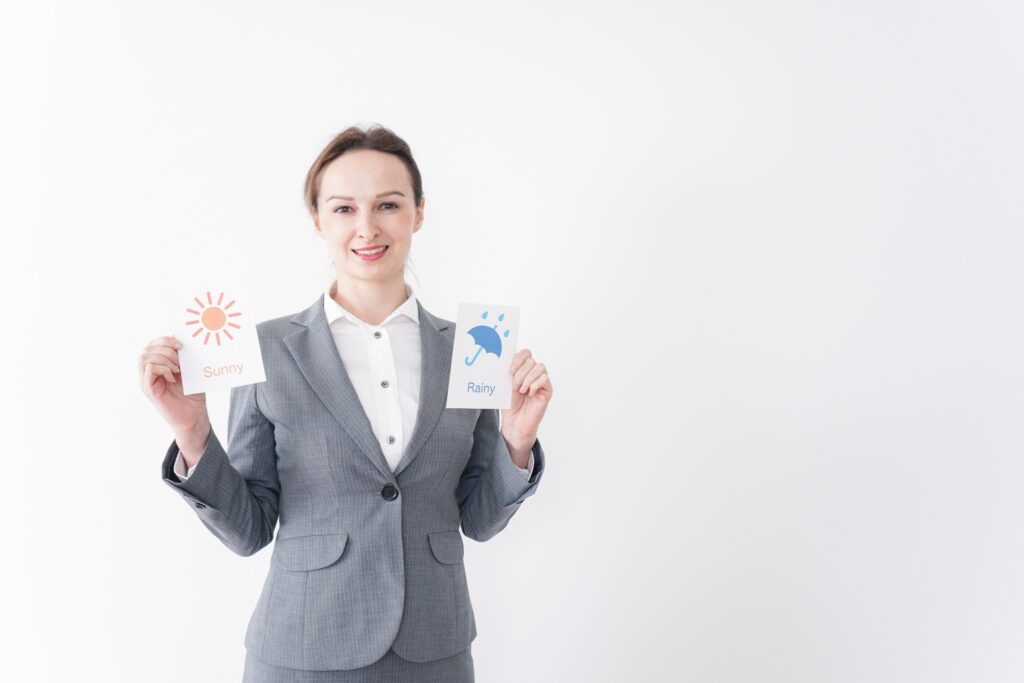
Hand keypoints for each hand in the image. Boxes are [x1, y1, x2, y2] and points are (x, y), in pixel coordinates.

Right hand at [138, 335, 210, 459]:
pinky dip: (162, 368)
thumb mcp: (189, 371)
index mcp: (158, 366)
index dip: (165, 340)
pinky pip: (148, 369)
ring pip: (144, 357)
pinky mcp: (149, 389)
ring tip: (177, 368)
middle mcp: (149, 373)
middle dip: (165, 347)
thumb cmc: (193, 395)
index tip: (182, 345)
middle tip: (181, 356)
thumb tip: (180, 339)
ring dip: (164, 358)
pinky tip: (173, 376)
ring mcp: (147, 381)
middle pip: (147, 348)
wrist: (194, 416)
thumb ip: (183, 357)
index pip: (152, 344)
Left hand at [501, 348, 551, 450]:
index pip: (526, 353)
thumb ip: (509, 371)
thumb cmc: (510, 404)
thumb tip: (506, 359)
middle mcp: (533, 372)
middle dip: (520, 373)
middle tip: (514, 386)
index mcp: (523, 368)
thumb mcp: (506, 385)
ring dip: (527, 379)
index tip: (510, 370)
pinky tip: (530, 393)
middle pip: (531, 361)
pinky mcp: (547, 390)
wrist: (514, 422)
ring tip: (521, 390)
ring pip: (539, 367)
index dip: (518, 358)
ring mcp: (542, 381)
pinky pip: (544, 379)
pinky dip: (535, 385)